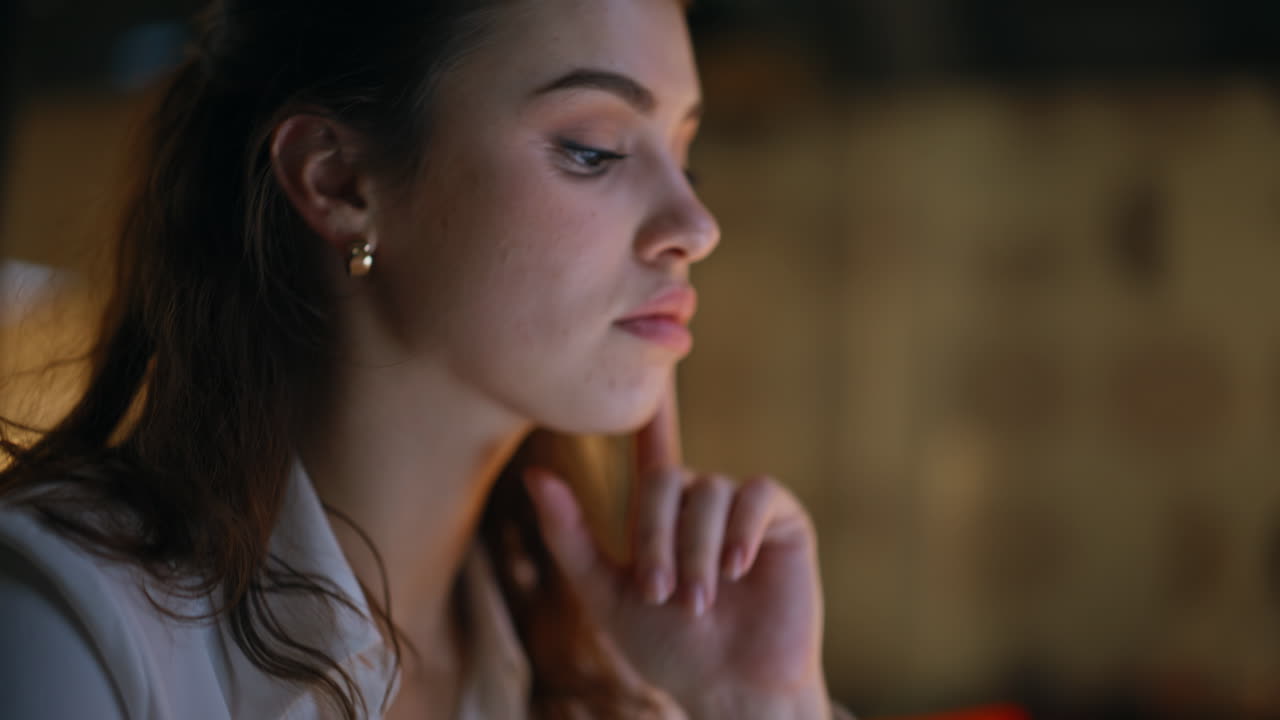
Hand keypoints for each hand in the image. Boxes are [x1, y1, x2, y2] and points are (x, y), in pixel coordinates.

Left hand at [524, 379, 829, 719]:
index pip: (653, 451)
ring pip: (707, 492)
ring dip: (695, 551)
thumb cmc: (672, 651)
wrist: (732, 688)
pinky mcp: (782, 519)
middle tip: (660, 593)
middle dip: (655, 538)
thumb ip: (570, 536)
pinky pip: (755, 494)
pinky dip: (739, 530)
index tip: (647, 367)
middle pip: (665, 480)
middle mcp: (701, 502)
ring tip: (699, 602)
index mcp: (662, 516)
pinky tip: (735, 567)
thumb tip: (534, 474)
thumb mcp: (605, 594)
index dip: (651, 410)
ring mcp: (741, 507)